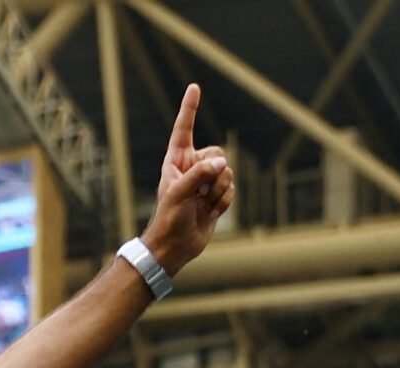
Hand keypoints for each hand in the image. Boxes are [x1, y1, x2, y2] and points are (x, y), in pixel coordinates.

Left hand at [139, 86, 233, 272]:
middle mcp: (191, 168)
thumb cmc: (168, 219)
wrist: (174, 247)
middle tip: (198, 192)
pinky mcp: (216, 196)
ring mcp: (205, 182)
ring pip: (227, 173)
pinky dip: (222, 203)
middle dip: (213, 172)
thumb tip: (223, 164)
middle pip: (217, 153)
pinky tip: (208, 213)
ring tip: (201, 205)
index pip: (183, 130)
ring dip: (217, 191)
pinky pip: (230, 190)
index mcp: (176, 162)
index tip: (194, 87)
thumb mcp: (179, 193)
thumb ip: (199, 174)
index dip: (189, 109)